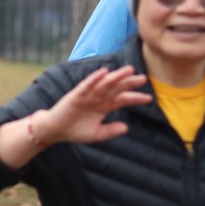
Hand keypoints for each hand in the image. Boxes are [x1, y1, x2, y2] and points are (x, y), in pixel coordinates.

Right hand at [32, 66, 150, 144]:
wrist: (55, 131)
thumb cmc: (74, 131)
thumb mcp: (96, 134)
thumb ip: (110, 131)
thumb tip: (126, 127)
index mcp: (104, 106)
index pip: (122, 99)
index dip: (135, 98)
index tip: (149, 98)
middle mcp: (97, 98)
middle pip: (116, 88)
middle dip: (129, 83)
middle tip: (143, 78)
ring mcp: (87, 95)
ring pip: (105, 84)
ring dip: (116, 77)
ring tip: (129, 70)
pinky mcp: (76, 95)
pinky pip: (87, 85)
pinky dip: (95, 78)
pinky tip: (104, 72)